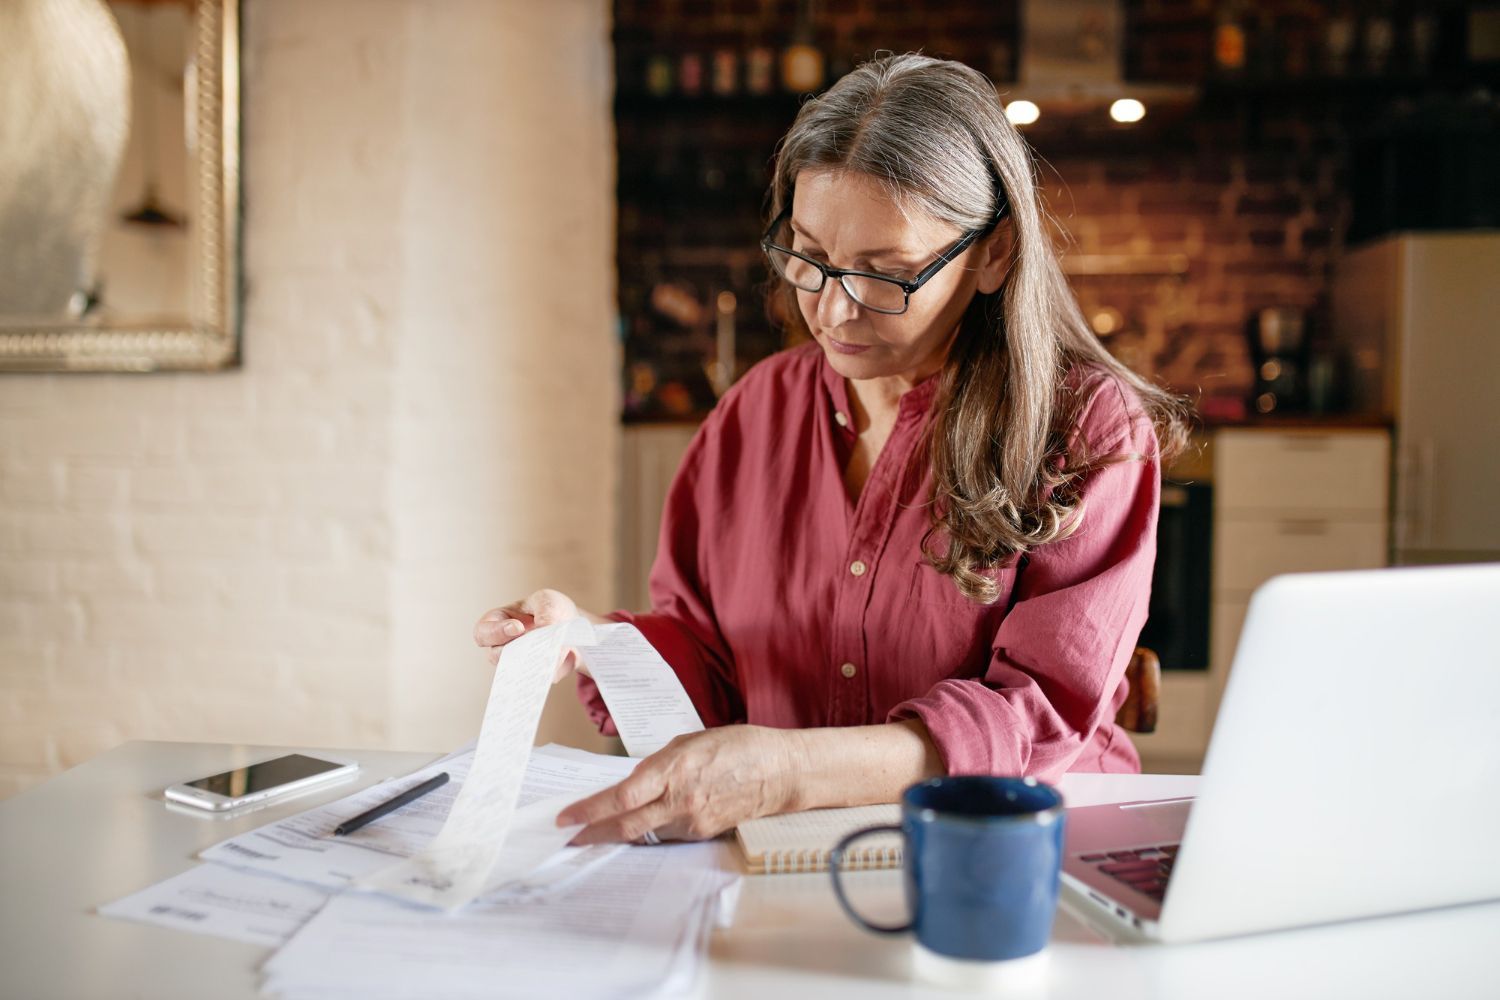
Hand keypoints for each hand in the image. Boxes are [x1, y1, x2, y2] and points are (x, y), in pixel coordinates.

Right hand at [472, 589, 586, 681]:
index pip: (482, 632)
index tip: (518, 628)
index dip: (496, 633)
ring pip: (520, 671)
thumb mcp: (548, 600)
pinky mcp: (539, 675)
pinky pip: (544, 677)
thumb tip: (546, 634)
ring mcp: (519, 663)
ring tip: (557, 651)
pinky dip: (557, 668)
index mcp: (497, 622)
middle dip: (517, 650)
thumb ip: (546, 613)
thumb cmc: (551, 608)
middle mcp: (503, 646)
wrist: (573, 625)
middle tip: (538, 643)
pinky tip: (570, 656)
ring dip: (538, 662)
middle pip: (496, 657)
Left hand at [557, 726, 803, 844]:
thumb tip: (632, 781)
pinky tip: (633, 827)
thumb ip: (658, 764)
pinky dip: (644, 832)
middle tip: (567, 837)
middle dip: (591, 832)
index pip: (621, 797)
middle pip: (625, 825)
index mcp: (674, 770)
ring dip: (615, 833)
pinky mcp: (701, 833)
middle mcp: (680, 800)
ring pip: (642, 833)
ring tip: (592, 832)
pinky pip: (664, 835)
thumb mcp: (690, 742)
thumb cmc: (737, 747)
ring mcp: (691, 821)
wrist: (779, 772)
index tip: (566, 817)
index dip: (590, 810)